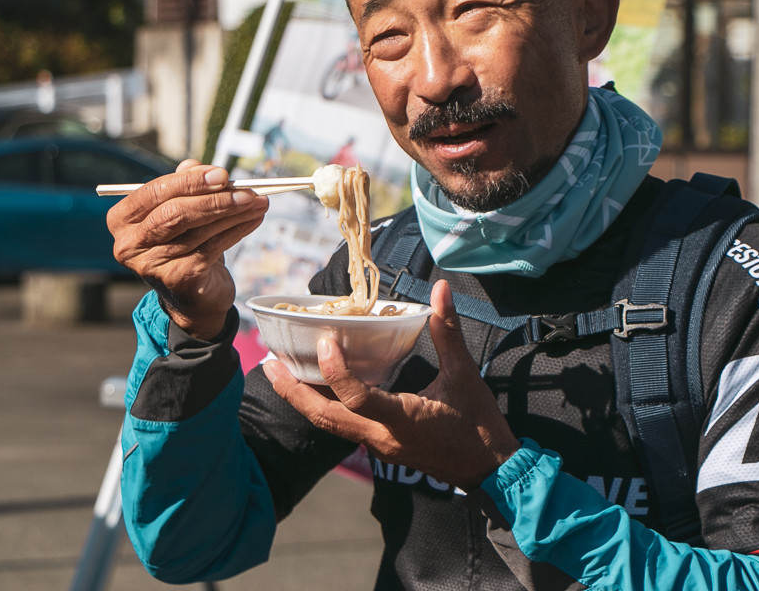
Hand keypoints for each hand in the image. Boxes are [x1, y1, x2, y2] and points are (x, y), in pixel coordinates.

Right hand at [107, 160, 268, 338]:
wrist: (192, 296)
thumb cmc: (183, 245)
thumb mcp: (180, 212)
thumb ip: (184, 187)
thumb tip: (196, 166)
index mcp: (123, 220)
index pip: (155, 192)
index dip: (190, 181)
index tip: (221, 174)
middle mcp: (129, 244)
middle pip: (175, 213)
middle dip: (215, 198)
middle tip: (246, 189)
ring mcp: (151, 265)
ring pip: (199, 230)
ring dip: (234, 213)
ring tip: (257, 201)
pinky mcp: (177, 279)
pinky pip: (212, 247)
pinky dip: (237, 230)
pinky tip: (253, 220)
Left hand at [263, 280, 520, 489]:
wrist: (489, 469)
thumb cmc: (479, 425)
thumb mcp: (465, 375)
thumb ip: (448, 331)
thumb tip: (441, 289)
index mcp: (402, 420)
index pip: (358, 399)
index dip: (336, 372)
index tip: (325, 341)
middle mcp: (381, 437)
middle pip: (325, 417)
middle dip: (293, 391)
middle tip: (269, 361)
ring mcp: (378, 445)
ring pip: (329, 424)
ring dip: (301, 399)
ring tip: (279, 371)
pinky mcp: (380, 446)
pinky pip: (342, 426)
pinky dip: (323, 405)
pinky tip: (314, 384)